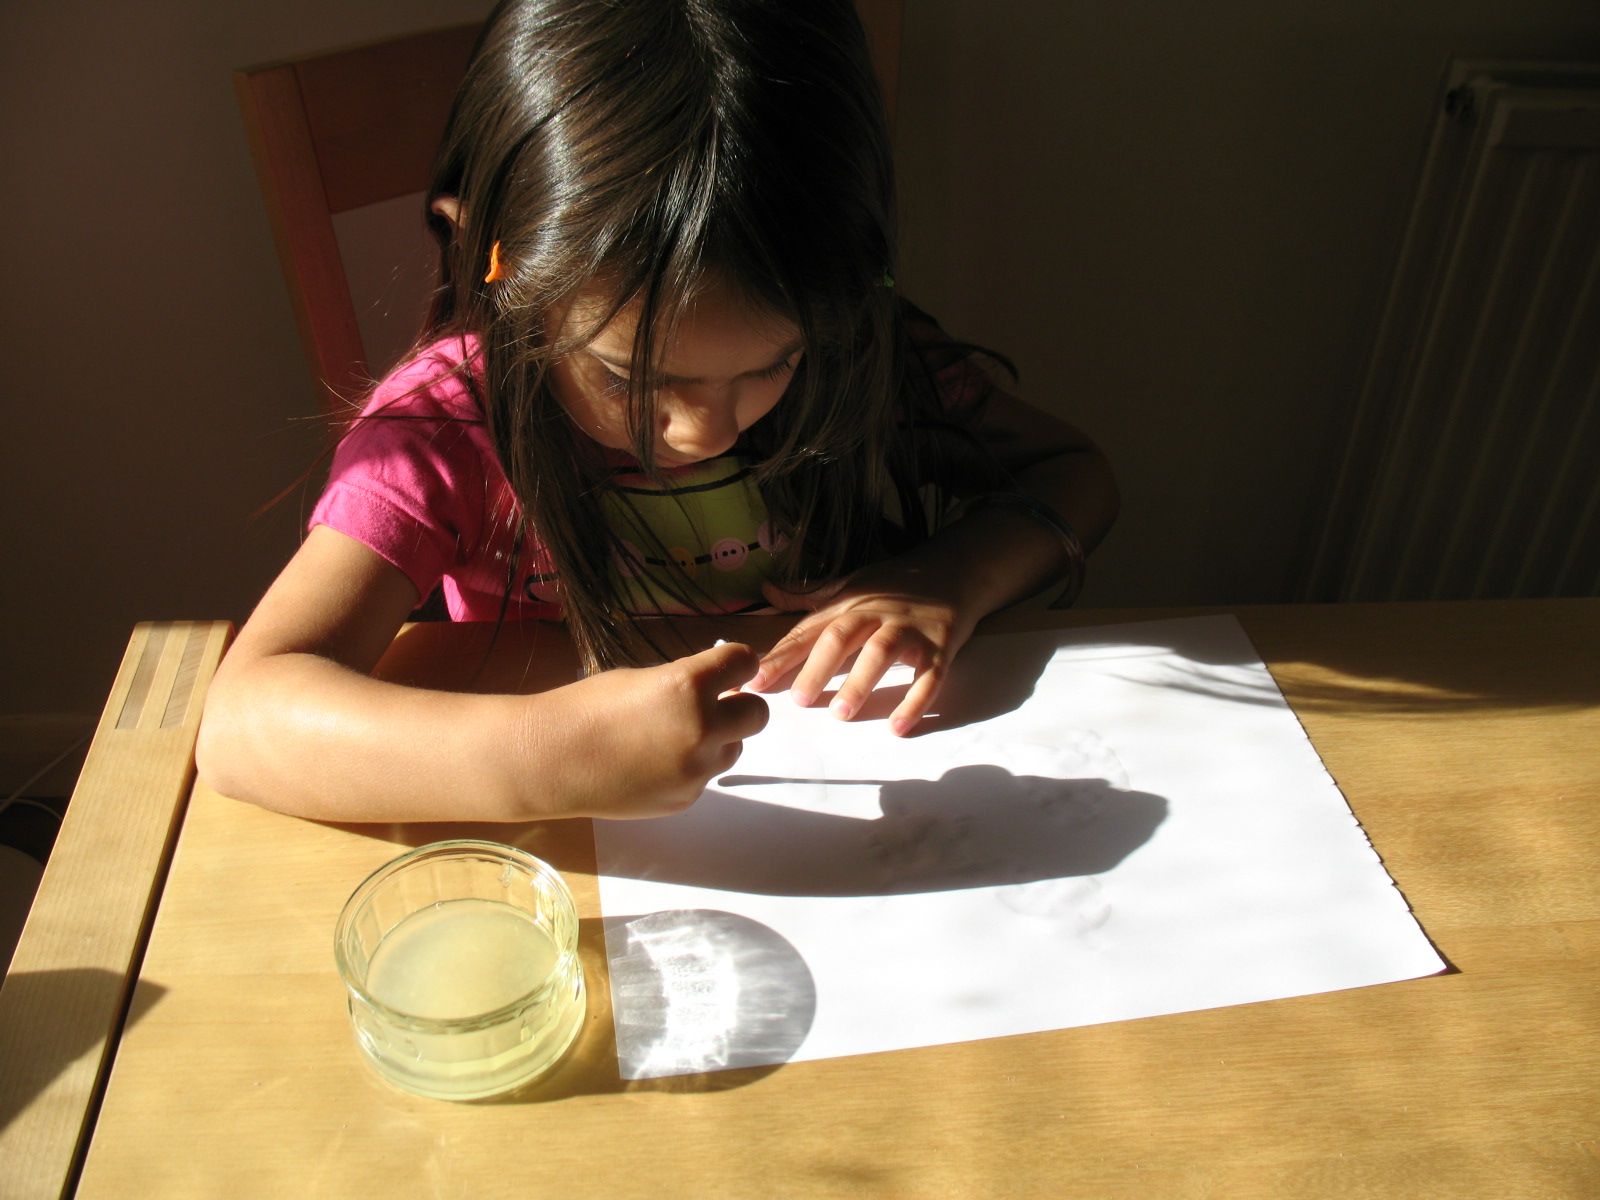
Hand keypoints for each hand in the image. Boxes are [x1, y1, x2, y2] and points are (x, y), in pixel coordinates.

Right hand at [536, 641, 767, 817]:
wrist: (549, 761)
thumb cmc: (586, 707)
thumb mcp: (640, 678)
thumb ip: (684, 683)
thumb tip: (715, 689)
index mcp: (688, 686)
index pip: (744, 662)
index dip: (738, 663)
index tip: (729, 667)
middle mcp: (702, 728)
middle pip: (758, 714)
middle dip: (740, 705)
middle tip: (716, 703)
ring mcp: (697, 770)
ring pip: (734, 748)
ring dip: (718, 738)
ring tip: (675, 736)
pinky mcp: (686, 798)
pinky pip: (706, 776)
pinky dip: (692, 766)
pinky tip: (656, 763)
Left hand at [750, 567, 978, 736]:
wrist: (956, 568)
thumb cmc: (895, 584)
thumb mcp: (851, 584)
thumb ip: (809, 597)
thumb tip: (766, 592)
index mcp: (849, 604)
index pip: (809, 630)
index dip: (781, 656)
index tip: (753, 681)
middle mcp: (876, 613)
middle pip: (842, 637)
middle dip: (818, 667)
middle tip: (798, 700)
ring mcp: (910, 629)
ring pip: (881, 653)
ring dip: (861, 682)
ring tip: (841, 713)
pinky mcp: (941, 646)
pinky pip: (929, 676)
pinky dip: (915, 702)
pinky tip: (898, 727)